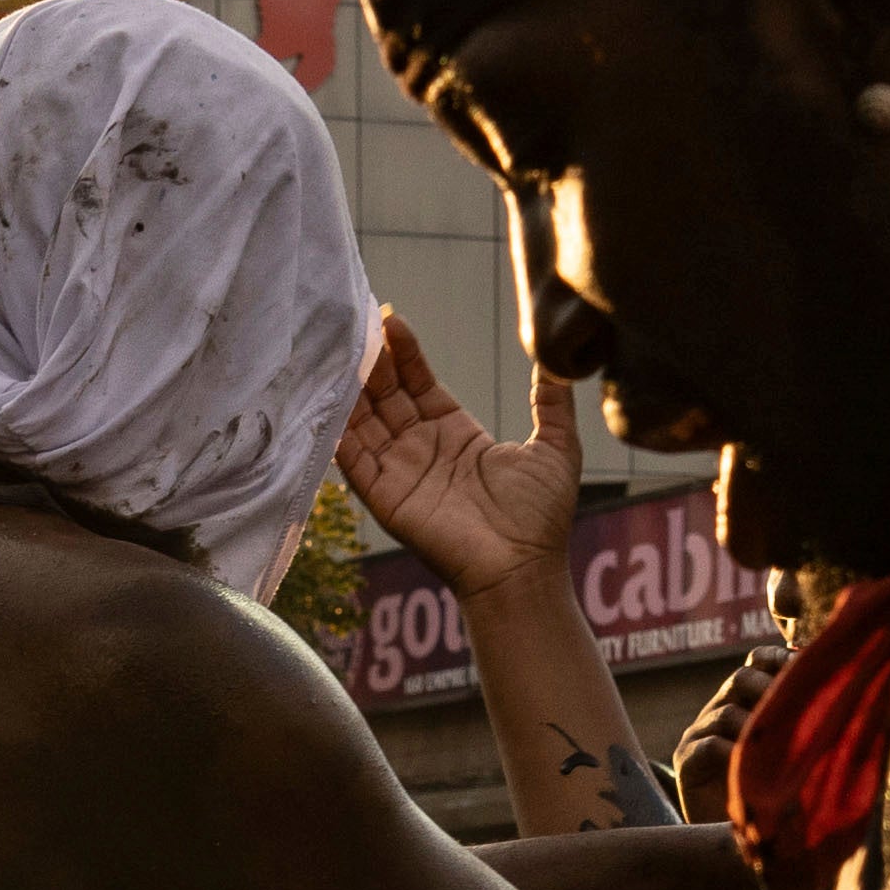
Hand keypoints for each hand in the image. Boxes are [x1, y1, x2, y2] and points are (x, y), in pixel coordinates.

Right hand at [332, 323, 582, 609]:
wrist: (521, 568)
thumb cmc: (541, 517)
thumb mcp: (556, 447)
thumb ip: (552, 402)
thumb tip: (561, 358)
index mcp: (456, 435)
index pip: (420, 384)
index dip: (405, 354)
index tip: (393, 321)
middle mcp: (422, 450)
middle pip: (386, 396)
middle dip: (372, 362)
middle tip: (359, 325)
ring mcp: (399, 473)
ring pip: (364, 420)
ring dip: (350, 388)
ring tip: (340, 351)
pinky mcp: (384, 497)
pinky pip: (352, 460)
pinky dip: (337, 432)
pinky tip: (328, 400)